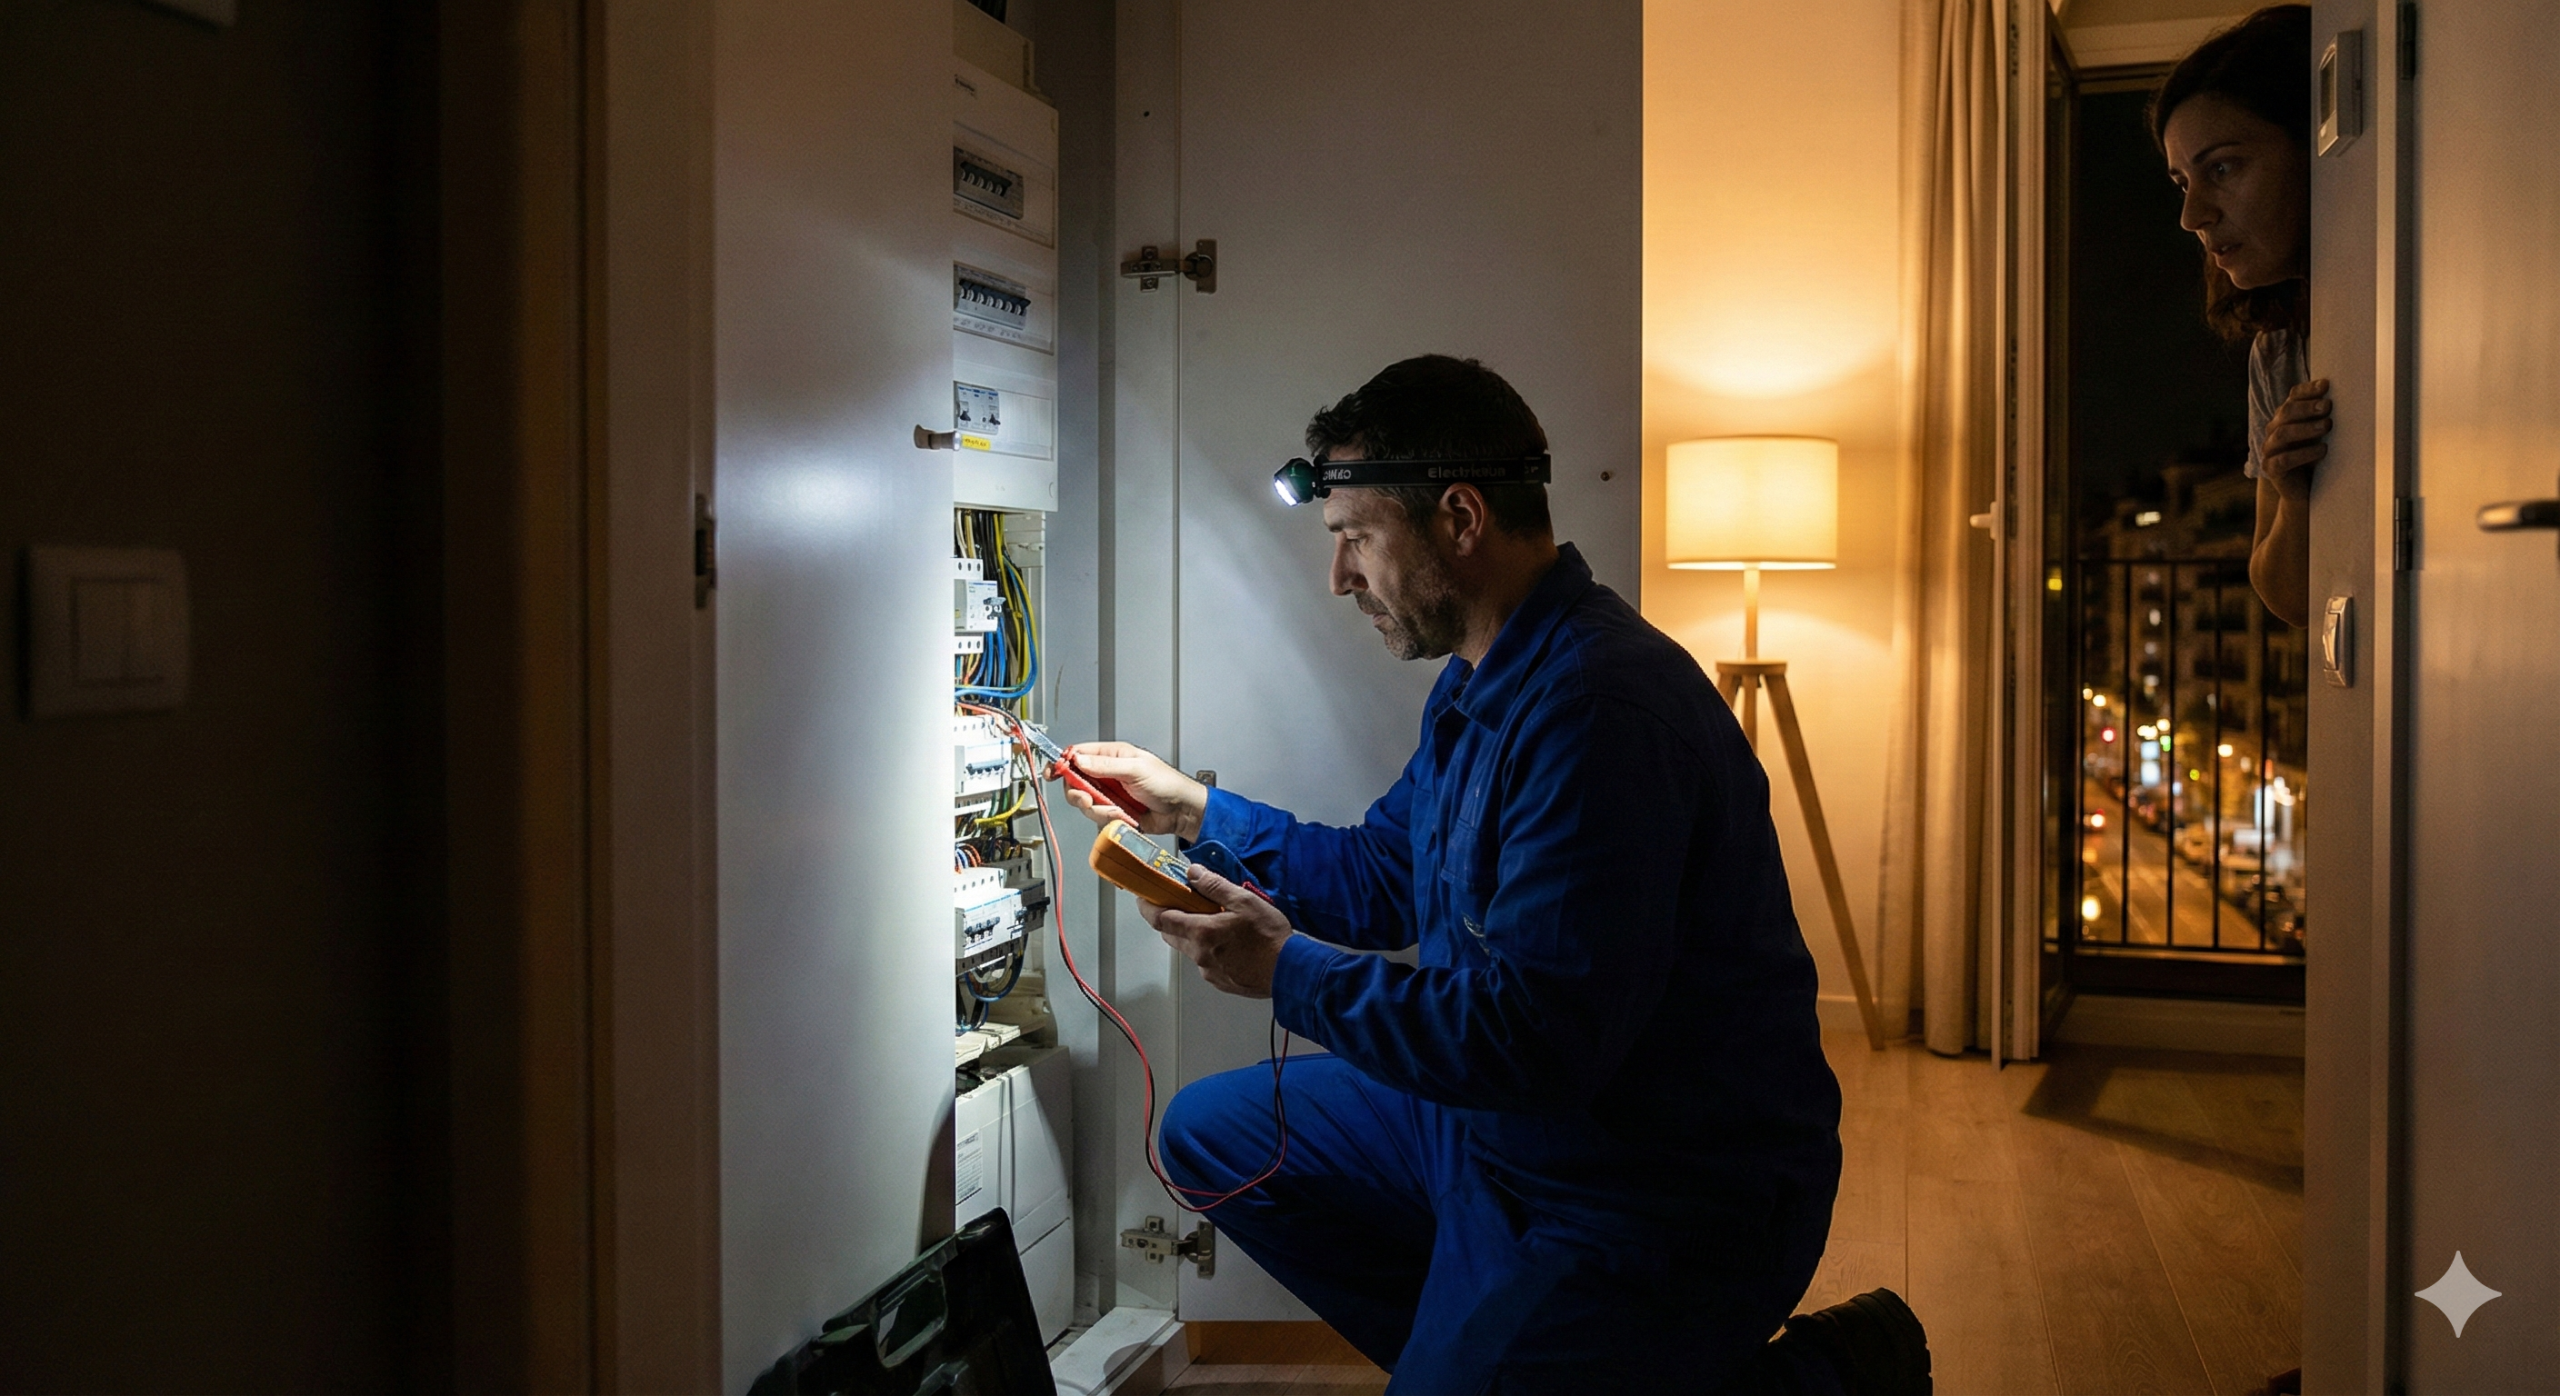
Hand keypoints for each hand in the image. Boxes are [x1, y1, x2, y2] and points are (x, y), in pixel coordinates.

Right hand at [1059, 740, 1207, 841]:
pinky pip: (1098, 818)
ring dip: (1099, 809)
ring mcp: (1109, 794)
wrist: (1181, 811)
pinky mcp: (1113, 812)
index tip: (1054, 772)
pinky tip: (1122, 817)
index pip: (1078, 755)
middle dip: (1080, 793)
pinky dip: (1107, 820)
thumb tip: (1079, 759)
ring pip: (1086, 803)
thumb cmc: (1167, 783)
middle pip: (1076, 782)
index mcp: (1111, 756)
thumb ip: (1105, 766)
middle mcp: (1107, 775)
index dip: (1063, 763)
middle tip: (1089, 799)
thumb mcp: (1136, 769)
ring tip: (1117, 810)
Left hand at [1137, 864, 1293, 998]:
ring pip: (1188, 948)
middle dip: (1170, 918)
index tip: (1143, 897)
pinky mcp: (1219, 980)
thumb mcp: (1244, 900)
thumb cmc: (1271, 938)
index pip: (1160, 919)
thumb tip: (1193, 873)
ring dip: (1192, 934)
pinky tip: (1228, 942)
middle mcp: (1199, 954)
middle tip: (1181, 903)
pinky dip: (1208, 949)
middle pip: (1170, 934)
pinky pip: (1204, 961)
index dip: (1148, 907)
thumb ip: (1214, 886)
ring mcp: (1208, 970)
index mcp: (1201, 932)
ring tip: (1214, 921)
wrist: (1289, 972)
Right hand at [2262, 378, 2330, 502]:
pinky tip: (2322, 450)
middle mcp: (2274, 431)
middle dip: (2307, 407)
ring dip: (2306, 428)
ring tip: (2327, 426)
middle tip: (2327, 406)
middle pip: (2285, 413)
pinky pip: (2283, 459)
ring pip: (2282, 433)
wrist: (2306, 489)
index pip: (2292, 397)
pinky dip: (2304, 453)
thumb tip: (2343, 397)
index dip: (2307, 390)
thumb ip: (2324, 416)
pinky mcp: (2271, 469)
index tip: (2326, 385)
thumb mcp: (2320, 434)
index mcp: (2286, 418)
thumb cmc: (2316, 456)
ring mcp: (2270, 450)